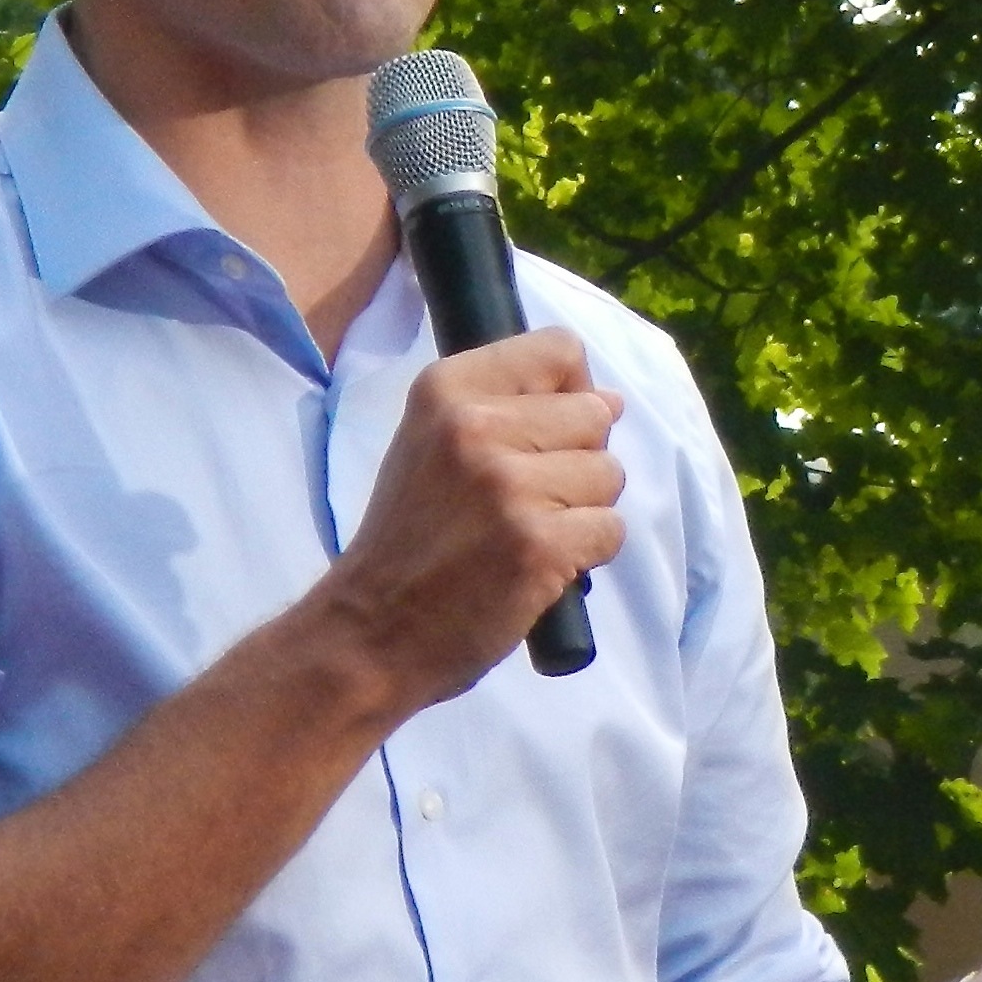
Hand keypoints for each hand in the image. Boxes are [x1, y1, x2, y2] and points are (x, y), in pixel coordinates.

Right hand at [307, 327, 624, 709]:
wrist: (370, 632)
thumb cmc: (409, 540)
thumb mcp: (433, 445)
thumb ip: (511, 411)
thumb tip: (611, 400)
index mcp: (447, 388)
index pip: (559, 349)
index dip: (573, 390)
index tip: (548, 432)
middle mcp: (476, 426)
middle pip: (595, 415)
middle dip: (578, 461)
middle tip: (526, 501)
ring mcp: (509, 486)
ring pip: (609, 474)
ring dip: (583, 511)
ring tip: (525, 535)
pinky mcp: (539, 544)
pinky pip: (611, 530)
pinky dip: (587, 555)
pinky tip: (537, 567)